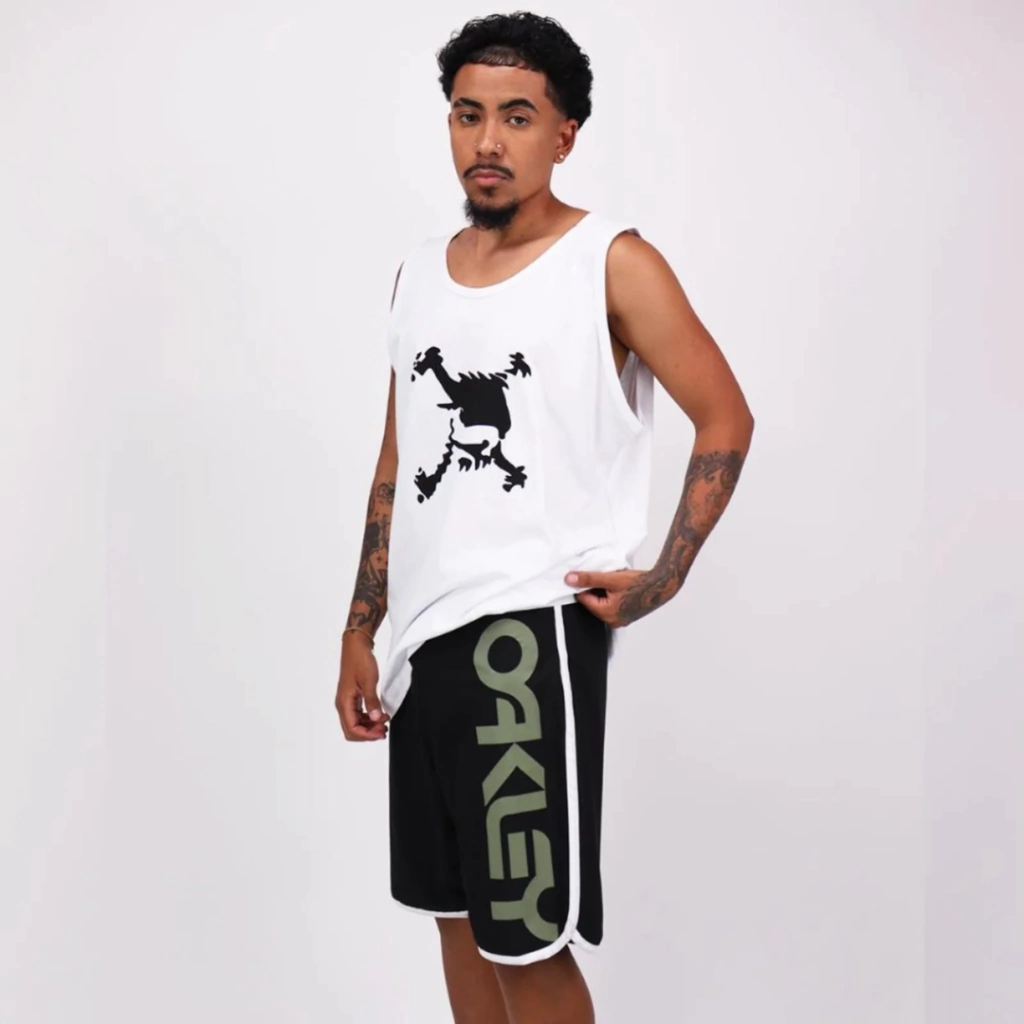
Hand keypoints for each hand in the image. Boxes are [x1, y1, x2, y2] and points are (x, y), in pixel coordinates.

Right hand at [335, 633, 390, 740]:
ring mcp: (347, 701)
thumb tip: (377, 719)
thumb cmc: (359, 660)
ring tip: (384, 722)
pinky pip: (359, 714)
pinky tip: (380, 715)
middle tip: (384, 729)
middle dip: (368, 733)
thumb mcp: (368, 681)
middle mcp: (343, 704)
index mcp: (344, 702)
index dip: (367, 735)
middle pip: (352, 729)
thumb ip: (372, 702)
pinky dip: (369, 718)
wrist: (356, 646)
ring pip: (356, 723)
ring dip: (369, 726)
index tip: (381, 733)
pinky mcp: (353, 697)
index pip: (352, 729)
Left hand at [565, 566, 679, 626]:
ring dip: (604, 592)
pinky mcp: (627, 616)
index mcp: (607, 614)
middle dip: (595, 589)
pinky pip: (612, 605)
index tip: (590, 575)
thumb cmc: (639, 582)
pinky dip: (612, 596)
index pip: (584, 599)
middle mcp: (613, 621)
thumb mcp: (611, 578)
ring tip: (614, 582)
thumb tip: (569, 579)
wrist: (662, 584)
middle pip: (593, 602)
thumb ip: (589, 579)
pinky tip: (620, 587)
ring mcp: (620, 620)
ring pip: (602, 603)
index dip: (585, 585)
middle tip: (605, 578)